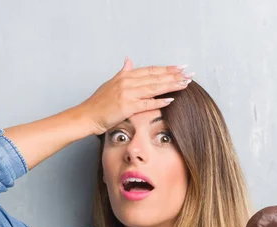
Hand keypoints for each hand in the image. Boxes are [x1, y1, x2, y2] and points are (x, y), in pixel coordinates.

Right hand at [77, 57, 192, 134]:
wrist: (87, 116)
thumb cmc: (98, 103)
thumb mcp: (111, 83)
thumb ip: (123, 72)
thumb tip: (129, 60)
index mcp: (125, 76)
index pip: (151, 70)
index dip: (166, 68)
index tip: (180, 67)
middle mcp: (127, 82)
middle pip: (155, 77)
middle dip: (174, 75)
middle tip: (189, 73)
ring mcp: (127, 93)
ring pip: (154, 87)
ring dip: (171, 85)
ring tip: (185, 83)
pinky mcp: (127, 106)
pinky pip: (147, 103)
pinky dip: (159, 101)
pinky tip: (171, 99)